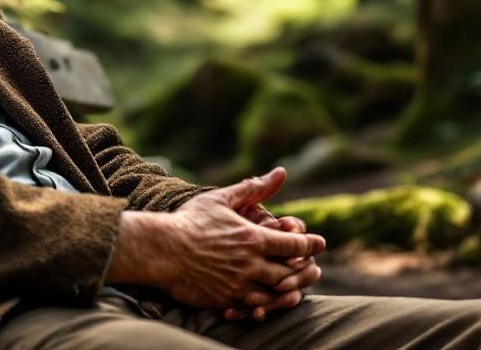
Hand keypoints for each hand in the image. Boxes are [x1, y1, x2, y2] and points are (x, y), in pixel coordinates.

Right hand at [107, 168, 324, 312]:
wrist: (161, 250)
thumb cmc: (190, 221)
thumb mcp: (222, 199)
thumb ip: (254, 188)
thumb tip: (280, 172)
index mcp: (253, 238)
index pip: (295, 245)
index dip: (311, 244)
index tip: (319, 242)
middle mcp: (252, 264)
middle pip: (292, 272)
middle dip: (307, 270)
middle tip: (314, 268)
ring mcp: (240, 285)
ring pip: (278, 294)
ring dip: (292, 291)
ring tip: (297, 287)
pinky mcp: (227, 300)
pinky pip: (256, 308)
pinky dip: (269, 306)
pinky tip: (271, 303)